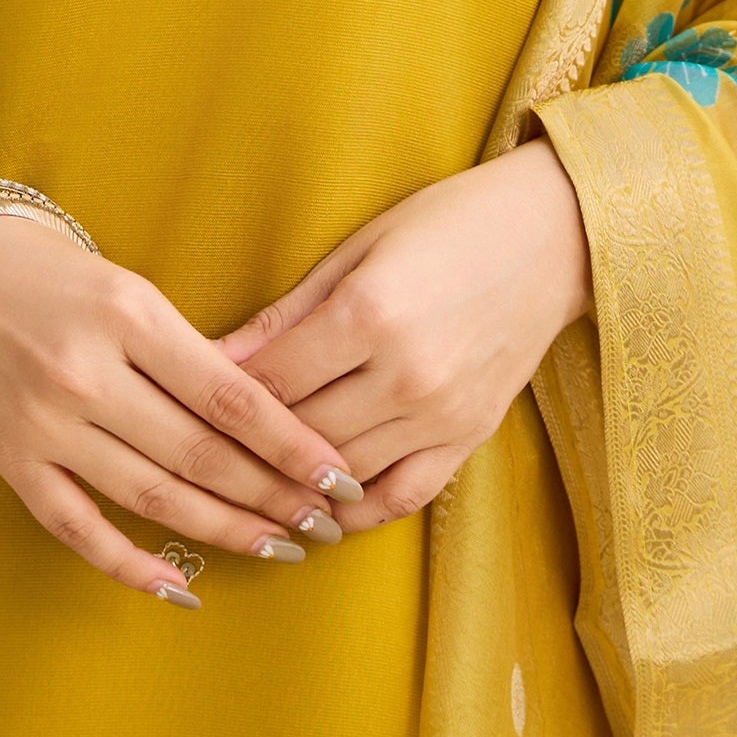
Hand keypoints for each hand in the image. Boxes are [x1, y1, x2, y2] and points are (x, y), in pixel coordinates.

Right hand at [0, 215, 365, 601]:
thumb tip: (262, 418)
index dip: (290, 443)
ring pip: (152, 494)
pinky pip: (80, 526)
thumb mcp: (124, 285)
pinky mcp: (11, 460)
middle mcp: (87, 371)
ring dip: (223, 529)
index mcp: (128, 313)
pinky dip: (133, 563)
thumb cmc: (45, 269)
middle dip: (271, 494)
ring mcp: (45, 421)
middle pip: (200, 452)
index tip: (338, 473)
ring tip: (279, 547)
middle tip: (324, 522)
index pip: (229, 394)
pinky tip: (182, 587)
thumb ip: (183, 347)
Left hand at [216, 140, 590, 532]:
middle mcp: (405, 374)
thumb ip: (288, 312)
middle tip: (199, 459)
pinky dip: (356, 514)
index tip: (183, 406)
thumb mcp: (360, 246)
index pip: (272, 382)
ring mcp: (441, 413)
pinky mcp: (470, 436)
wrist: (554, 235)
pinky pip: (402, 495)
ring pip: (342, 476)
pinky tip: (320, 514)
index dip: (218, 399)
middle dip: (244, 451)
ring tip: (245, 493)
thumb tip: (217, 356)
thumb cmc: (449, 222)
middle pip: (300, 436)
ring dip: (292, 490)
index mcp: (369, 314)